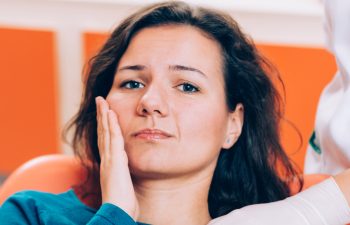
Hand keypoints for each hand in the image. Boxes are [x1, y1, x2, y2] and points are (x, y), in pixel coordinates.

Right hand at [96, 96, 138, 219]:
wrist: (118, 212)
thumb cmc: (122, 203)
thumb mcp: (123, 184)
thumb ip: (123, 175)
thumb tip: (126, 171)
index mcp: (110, 164)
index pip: (106, 140)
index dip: (104, 126)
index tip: (105, 113)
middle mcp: (107, 159)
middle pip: (103, 133)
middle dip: (101, 116)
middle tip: (100, 101)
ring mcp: (109, 159)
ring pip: (106, 133)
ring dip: (104, 116)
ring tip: (102, 101)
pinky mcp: (115, 161)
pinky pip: (114, 139)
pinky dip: (111, 126)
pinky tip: (111, 114)